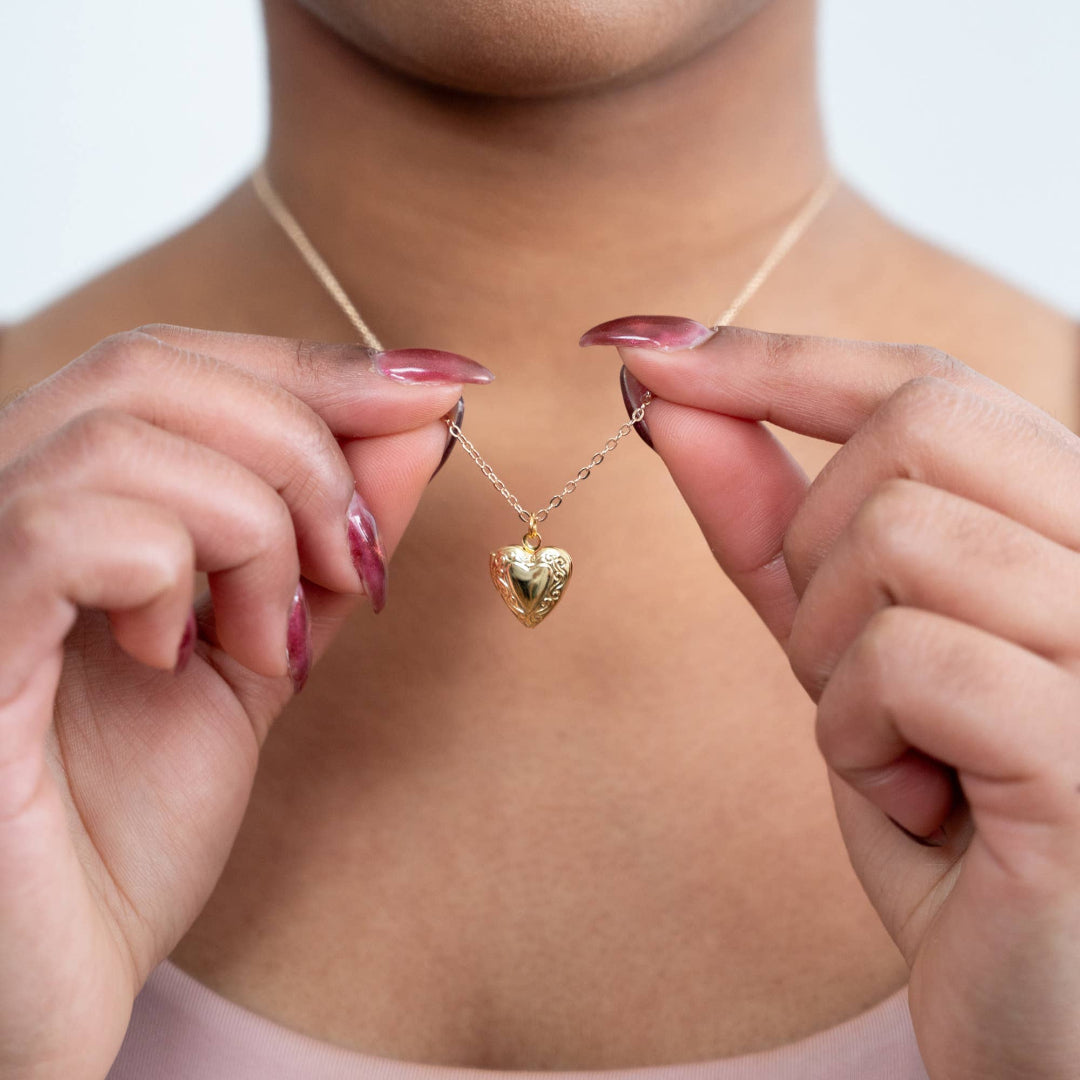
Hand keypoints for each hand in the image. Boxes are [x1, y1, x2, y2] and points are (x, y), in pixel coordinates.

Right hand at [0, 325, 490, 1079]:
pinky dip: (172, 570)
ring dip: (250, 524)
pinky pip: (67, 524)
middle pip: (153, 368)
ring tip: (268, 636)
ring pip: (126, 434)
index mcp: (58, 498)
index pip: (178, 363)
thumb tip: (418, 423)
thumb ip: (327, 537)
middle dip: (303, 443)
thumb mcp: (263, 650)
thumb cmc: (133, 820)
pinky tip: (179, 652)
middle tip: (357, 559)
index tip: (443, 388)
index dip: (317, 365)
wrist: (58, 972)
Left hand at [583, 316, 1079, 1079]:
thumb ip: (773, 531)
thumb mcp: (849, 661)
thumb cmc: (958, 834)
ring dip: (837, 656)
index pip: (928, 380)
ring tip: (897, 750)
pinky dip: (861, 736)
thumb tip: (681, 406)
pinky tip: (923, 806)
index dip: (774, 356)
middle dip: (817, 540)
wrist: (1051, 1020)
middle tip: (843, 661)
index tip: (647, 350)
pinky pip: (909, 659)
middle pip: (918, 424)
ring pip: (900, 536)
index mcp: (1078, 527)